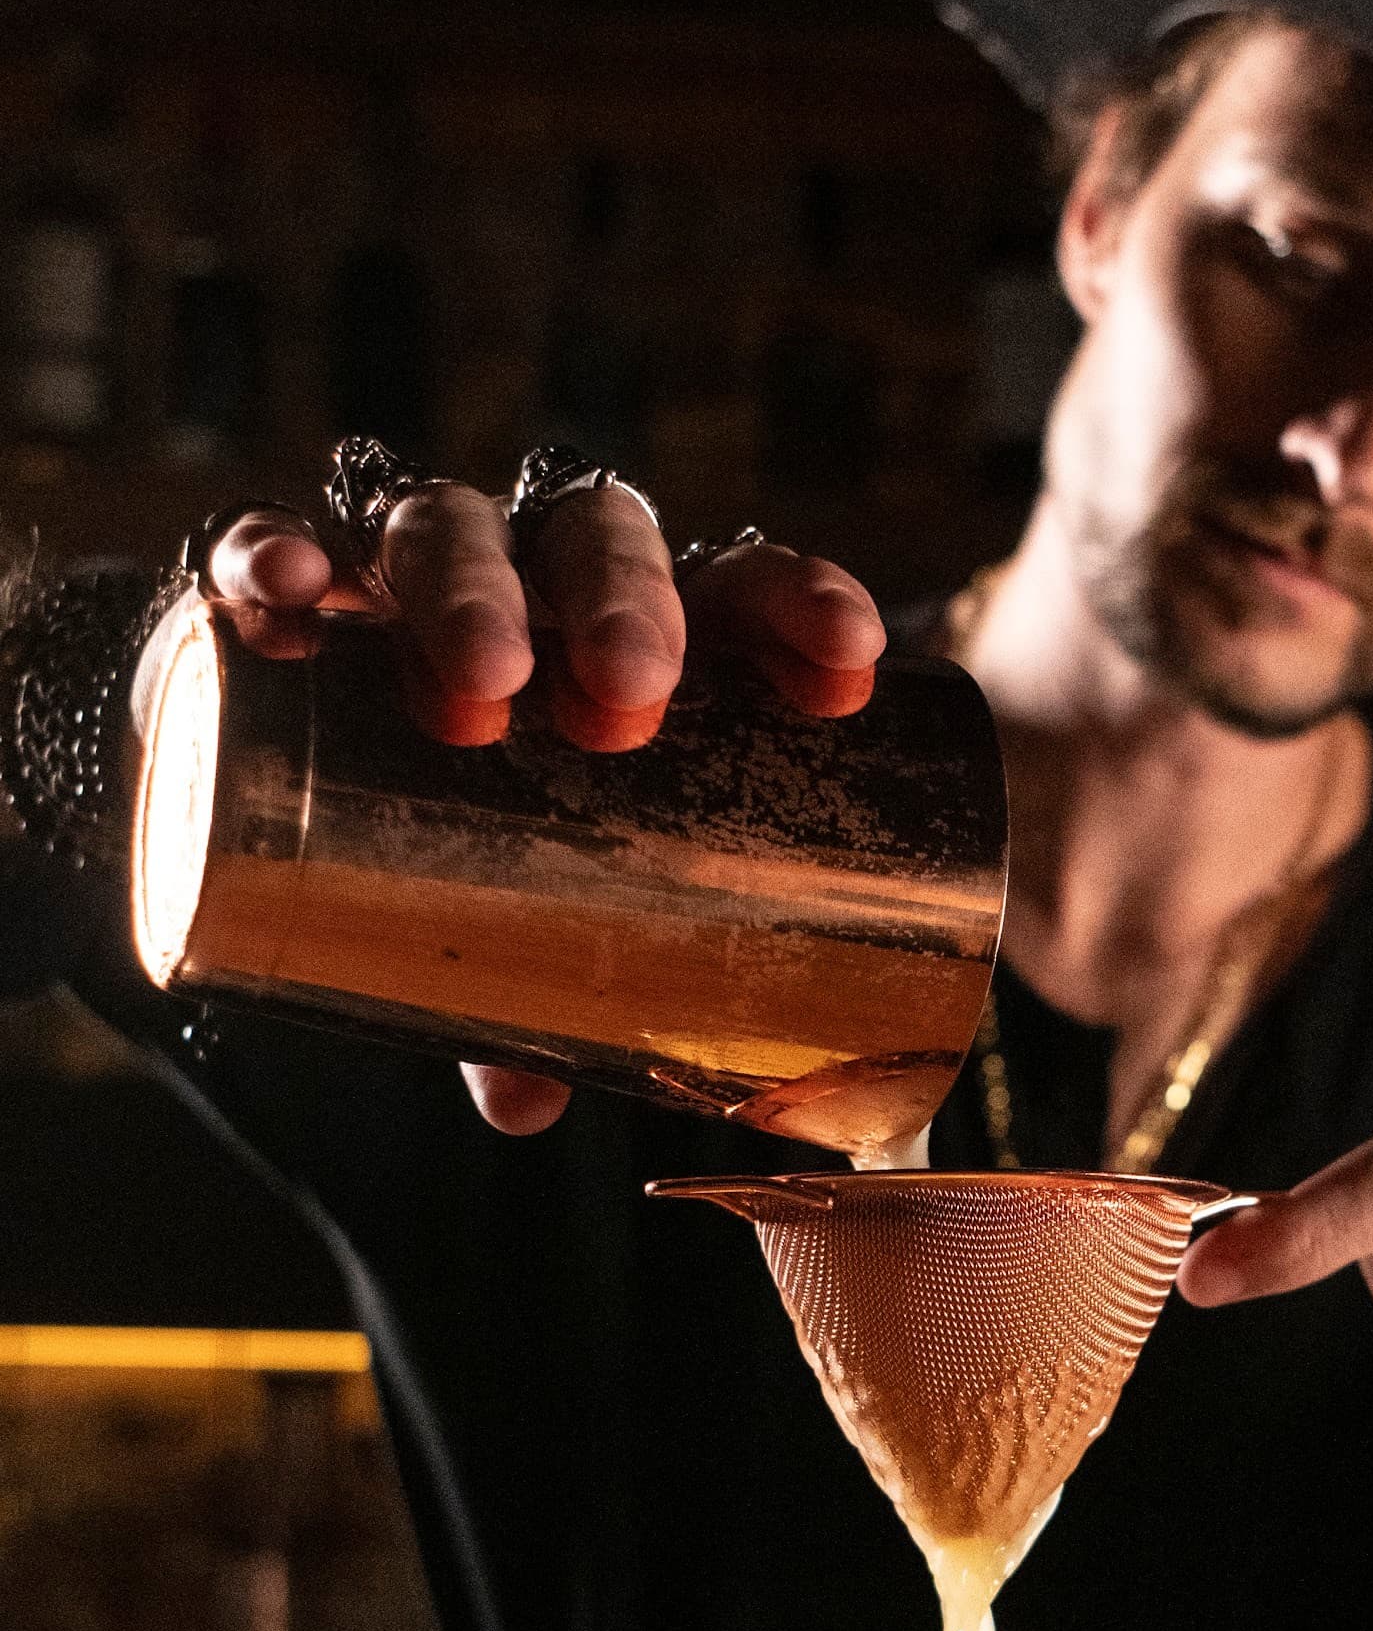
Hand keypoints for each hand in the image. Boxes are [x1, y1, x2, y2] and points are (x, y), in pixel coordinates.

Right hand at [203, 489, 886, 1134]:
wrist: (296, 765)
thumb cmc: (478, 837)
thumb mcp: (536, 923)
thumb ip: (544, 1001)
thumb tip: (527, 1103)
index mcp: (639, 633)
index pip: (738, 588)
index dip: (798, 608)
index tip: (846, 670)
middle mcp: (533, 576)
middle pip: (594, 541)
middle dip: (620, 605)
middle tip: (626, 698)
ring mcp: (411, 568)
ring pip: (447, 527)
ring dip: (470, 588)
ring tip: (480, 684)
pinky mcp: (290, 587)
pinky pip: (269, 546)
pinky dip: (273, 555)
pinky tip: (300, 593)